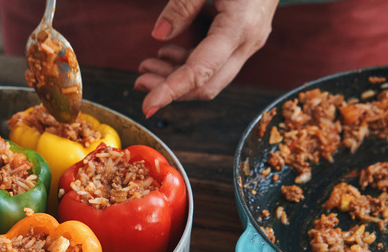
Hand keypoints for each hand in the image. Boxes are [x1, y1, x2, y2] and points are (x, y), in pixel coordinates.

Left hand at [134, 0, 277, 117]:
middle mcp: (248, 42)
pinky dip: (188, 65)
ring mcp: (248, 43)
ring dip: (176, 78)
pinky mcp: (243, 39)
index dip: (171, 91)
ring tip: (146, 67)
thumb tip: (159, 34)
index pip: (201, 71)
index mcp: (240, 26)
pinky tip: (166, 55)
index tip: (147, 105)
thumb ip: (182, 4)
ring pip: (210, 77)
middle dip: (170, 90)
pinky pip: (215, 63)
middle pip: (207, 84)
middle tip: (139, 82)